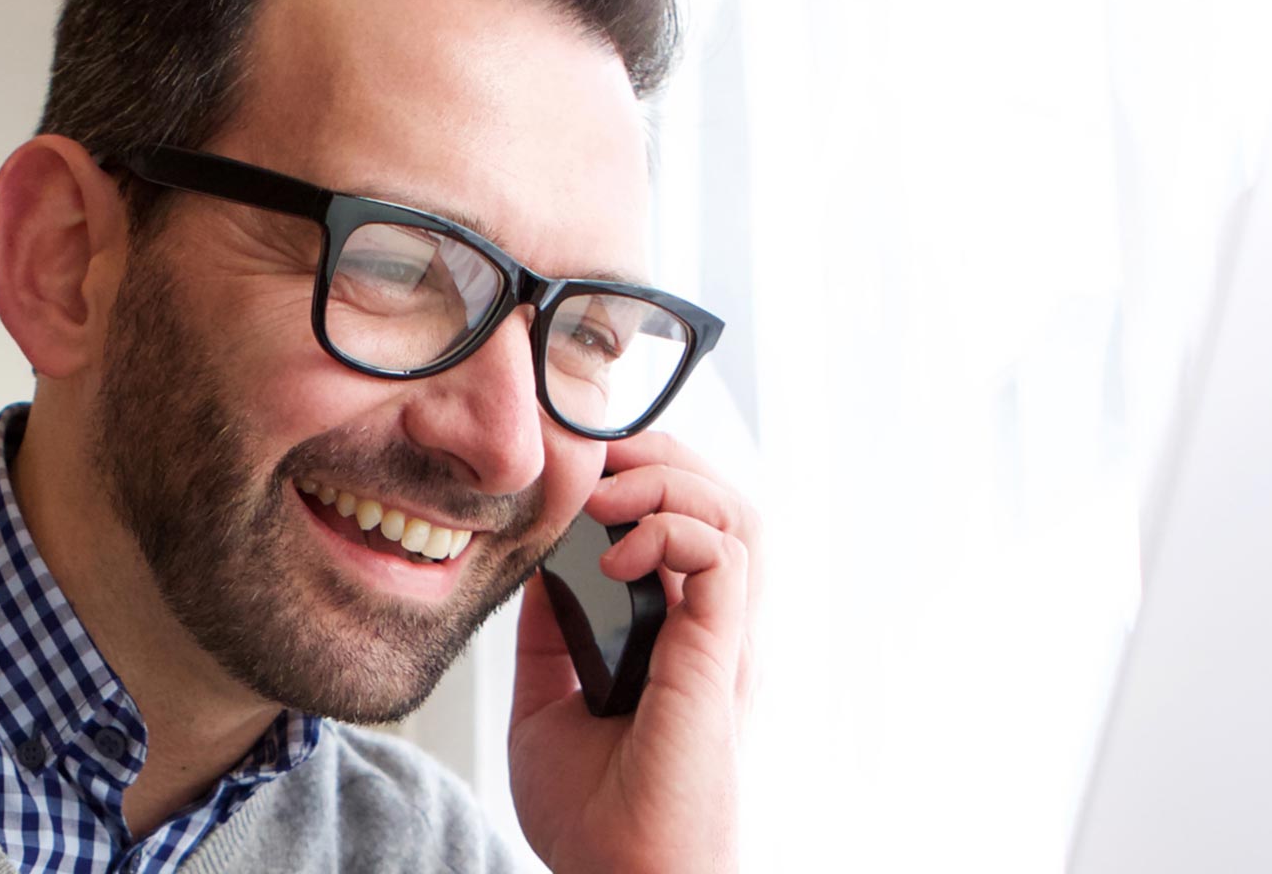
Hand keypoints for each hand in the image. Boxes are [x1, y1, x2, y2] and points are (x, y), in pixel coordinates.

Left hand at [507, 431, 762, 872]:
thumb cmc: (597, 820)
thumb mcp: (548, 704)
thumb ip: (550, 637)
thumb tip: (534, 570)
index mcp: (682, 641)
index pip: (691, 526)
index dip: (647, 479)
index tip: (584, 467)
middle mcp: (714, 634)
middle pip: (724, 502)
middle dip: (662, 457)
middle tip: (598, 451)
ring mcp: (722, 644)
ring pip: (737, 515)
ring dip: (669, 483)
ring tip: (607, 495)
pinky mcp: (718, 659)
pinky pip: (724, 559)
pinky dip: (671, 533)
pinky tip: (615, 556)